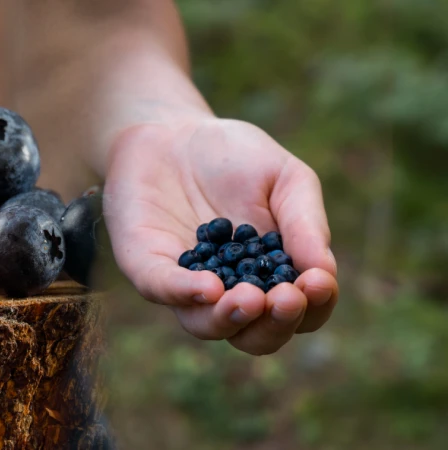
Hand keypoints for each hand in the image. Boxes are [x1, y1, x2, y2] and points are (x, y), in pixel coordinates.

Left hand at [103, 117, 337, 354]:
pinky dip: (183, 292)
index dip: (314, 306)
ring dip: (231, 319)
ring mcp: (186, 284)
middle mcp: (230, 291)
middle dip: (274, 326)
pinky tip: (207, 286)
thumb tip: (325, 272)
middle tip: (285, 299)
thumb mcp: (286, 179)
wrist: (173, 132)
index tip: (317, 282)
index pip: (302, 312)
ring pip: (208, 326)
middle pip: (256, 336)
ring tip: (249, 298)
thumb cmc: (235, 158)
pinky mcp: (147, 266)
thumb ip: (305, 223)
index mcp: (272, 276)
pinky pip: (162, 289)